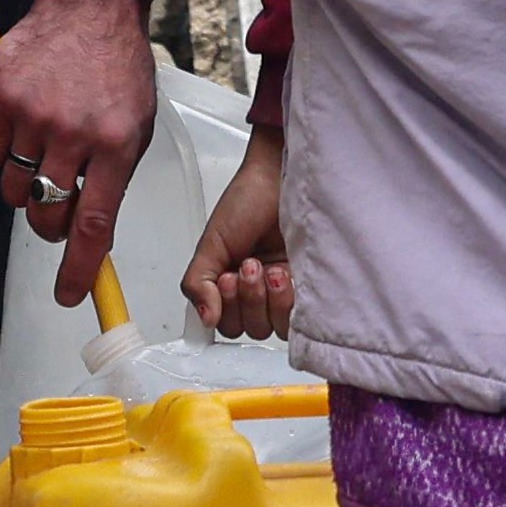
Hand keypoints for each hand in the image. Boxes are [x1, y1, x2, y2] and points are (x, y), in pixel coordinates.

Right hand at [0, 0, 160, 304]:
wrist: (89, 3)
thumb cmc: (118, 65)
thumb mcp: (136, 124)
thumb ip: (114, 176)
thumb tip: (92, 232)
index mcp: (116, 144)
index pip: (93, 224)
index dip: (78, 267)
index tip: (70, 295)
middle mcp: (73, 134)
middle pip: (46, 214)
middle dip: (49, 225)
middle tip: (57, 206)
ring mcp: (34, 115)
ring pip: (16, 188)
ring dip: (28, 185)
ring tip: (46, 150)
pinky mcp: (2, 97)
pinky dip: (7, 150)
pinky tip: (28, 122)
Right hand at [183, 136, 296, 338]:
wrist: (280, 177)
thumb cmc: (247, 201)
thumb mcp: (211, 244)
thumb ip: (197, 283)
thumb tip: (206, 319)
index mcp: (229, 286)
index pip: (225, 324)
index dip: (225, 310)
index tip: (226, 278)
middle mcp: (256, 292)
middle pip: (249, 329)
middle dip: (246, 299)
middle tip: (248, 266)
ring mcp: (283, 291)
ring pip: (274, 328)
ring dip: (267, 299)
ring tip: (269, 267)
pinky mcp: (307, 286)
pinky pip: (299, 317)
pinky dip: (288, 300)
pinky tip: (285, 273)